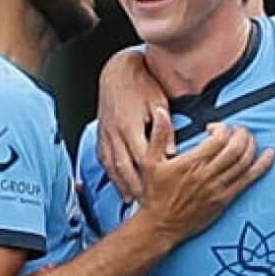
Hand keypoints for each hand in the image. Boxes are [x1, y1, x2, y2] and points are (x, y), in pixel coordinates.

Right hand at [98, 49, 166, 202]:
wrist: (118, 71)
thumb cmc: (141, 84)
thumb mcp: (158, 102)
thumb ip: (165, 128)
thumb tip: (173, 151)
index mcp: (130, 125)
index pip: (143, 158)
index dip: (153, 177)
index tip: (164, 190)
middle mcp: (115, 133)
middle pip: (125, 168)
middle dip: (136, 188)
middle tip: (148, 204)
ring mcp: (106, 136)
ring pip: (113, 167)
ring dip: (123, 185)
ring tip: (133, 201)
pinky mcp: (101, 136)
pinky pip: (105, 161)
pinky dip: (112, 176)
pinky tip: (120, 185)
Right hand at [139, 108, 274, 242]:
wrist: (160, 225)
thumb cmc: (155, 194)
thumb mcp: (150, 162)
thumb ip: (159, 135)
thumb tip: (162, 112)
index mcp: (191, 162)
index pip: (218, 138)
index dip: (222, 128)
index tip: (215, 129)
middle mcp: (207, 174)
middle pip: (236, 148)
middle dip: (241, 134)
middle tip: (237, 131)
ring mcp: (218, 187)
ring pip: (244, 161)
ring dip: (251, 146)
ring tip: (249, 139)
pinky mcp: (225, 199)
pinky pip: (248, 180)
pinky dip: (262, 166)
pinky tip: (270, 156)